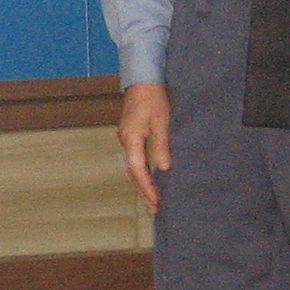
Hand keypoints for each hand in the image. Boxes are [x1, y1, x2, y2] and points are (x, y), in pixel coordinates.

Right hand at [117, 81, 171, 214]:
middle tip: (155, 209)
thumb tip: (163, 168)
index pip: (138, 169)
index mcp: (131, 138)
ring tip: (153, 200)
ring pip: (133, 167)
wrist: (143, 79)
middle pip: (133, 172)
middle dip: (144, 191)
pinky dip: (142, 172)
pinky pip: (135, 159)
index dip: (148, 187)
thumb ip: (161, 145)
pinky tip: (149, 179)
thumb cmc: (153, 97)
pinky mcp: (131, 135)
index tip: (157, 202)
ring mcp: (126, 138)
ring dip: (142, 184)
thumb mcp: (161, 121)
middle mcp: (125, 141)